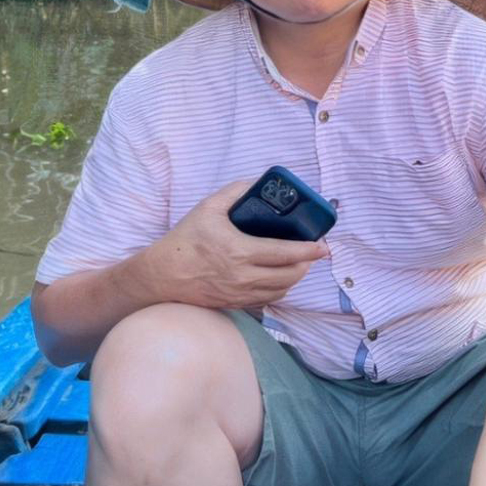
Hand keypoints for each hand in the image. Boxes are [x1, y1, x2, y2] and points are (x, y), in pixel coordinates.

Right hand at [141, 179, 328, 309]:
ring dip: (295, 277)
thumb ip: (236, 191)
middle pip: (290, 275)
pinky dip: (280, 288)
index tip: (323, 246)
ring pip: (281, 290)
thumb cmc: (185, 240)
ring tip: (299, 263)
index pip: (285, 254)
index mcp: (239, 251)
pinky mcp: (236, 304)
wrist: (162, 275)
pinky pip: (268, 300)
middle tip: (312, 251)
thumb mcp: (209, 207)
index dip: (309, 251)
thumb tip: (259, 182)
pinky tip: (281, 277)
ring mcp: (240, 294)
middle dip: (307, 264)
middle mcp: (243, 277)